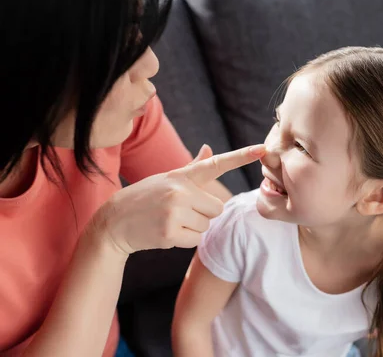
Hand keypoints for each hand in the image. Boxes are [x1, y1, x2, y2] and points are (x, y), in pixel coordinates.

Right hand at [93, 144, 264, 254]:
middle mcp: (180, 190)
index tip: (263, 149)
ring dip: (193, 228)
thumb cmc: (144, 198)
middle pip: (217, 208)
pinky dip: (185, 240)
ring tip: (170, 221)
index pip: (216, 163)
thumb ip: (192, 167)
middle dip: (203, 214)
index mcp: (181, 176)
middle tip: (179, 212)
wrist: (113, 222)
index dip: (241, 156)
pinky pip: (196, 239)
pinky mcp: (170, 231)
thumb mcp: (166, 179)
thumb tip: (208, 148)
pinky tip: (166, 232)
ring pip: (207, 225)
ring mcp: (175, 210)